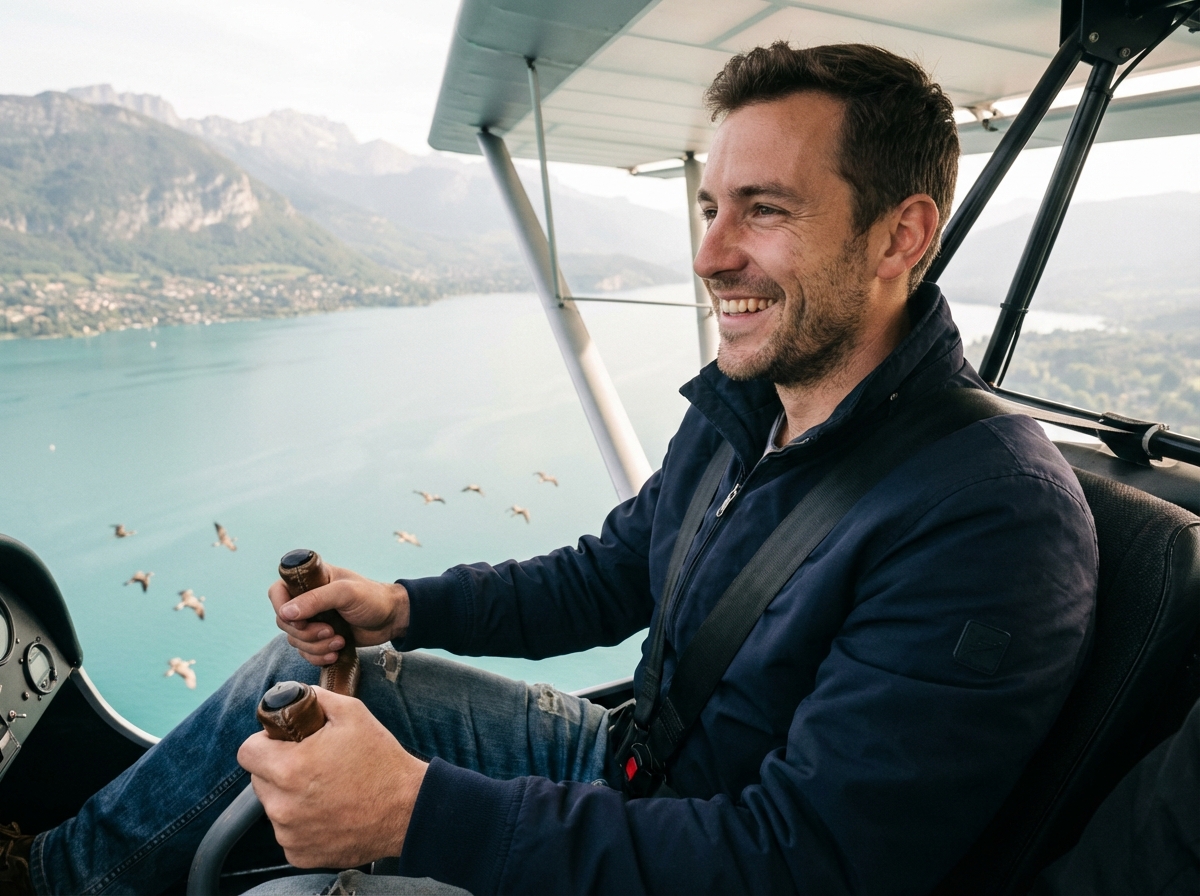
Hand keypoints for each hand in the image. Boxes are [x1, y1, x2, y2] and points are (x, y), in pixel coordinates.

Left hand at [238, 686, 427, 867]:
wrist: (408, 809)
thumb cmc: (381, 761)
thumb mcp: (352, 713)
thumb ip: (314, 698)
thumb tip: (292, 694)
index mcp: (289, 769)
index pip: (247, 752)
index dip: (266, 742)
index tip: (285, 743)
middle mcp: (282, 806)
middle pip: (259, 779)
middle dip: (279, 768)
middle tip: (313, 763)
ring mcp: (290, 834)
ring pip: (274, 806)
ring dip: (290, 796)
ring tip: (326, 788)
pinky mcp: (300, 854)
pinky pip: (288, 831)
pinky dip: (302, 822)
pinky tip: (329, 810)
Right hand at [269, 564, 409, 665]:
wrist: (392, 619)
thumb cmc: (373, 598)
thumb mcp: (346, 593)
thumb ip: (316, 600)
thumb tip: (286, 613)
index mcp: (311, 580)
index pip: (278, 591)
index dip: (281, 608)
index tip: (300, 620)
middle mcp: (307, 599)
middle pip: (284, 621)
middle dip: (305, 633)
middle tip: (329, 632)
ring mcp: (313, 619)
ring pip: (294, 639)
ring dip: (315, 646)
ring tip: (339, 641)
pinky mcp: (320, 638)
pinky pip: (305, 652)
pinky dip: (318, 656)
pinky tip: (335, 652)